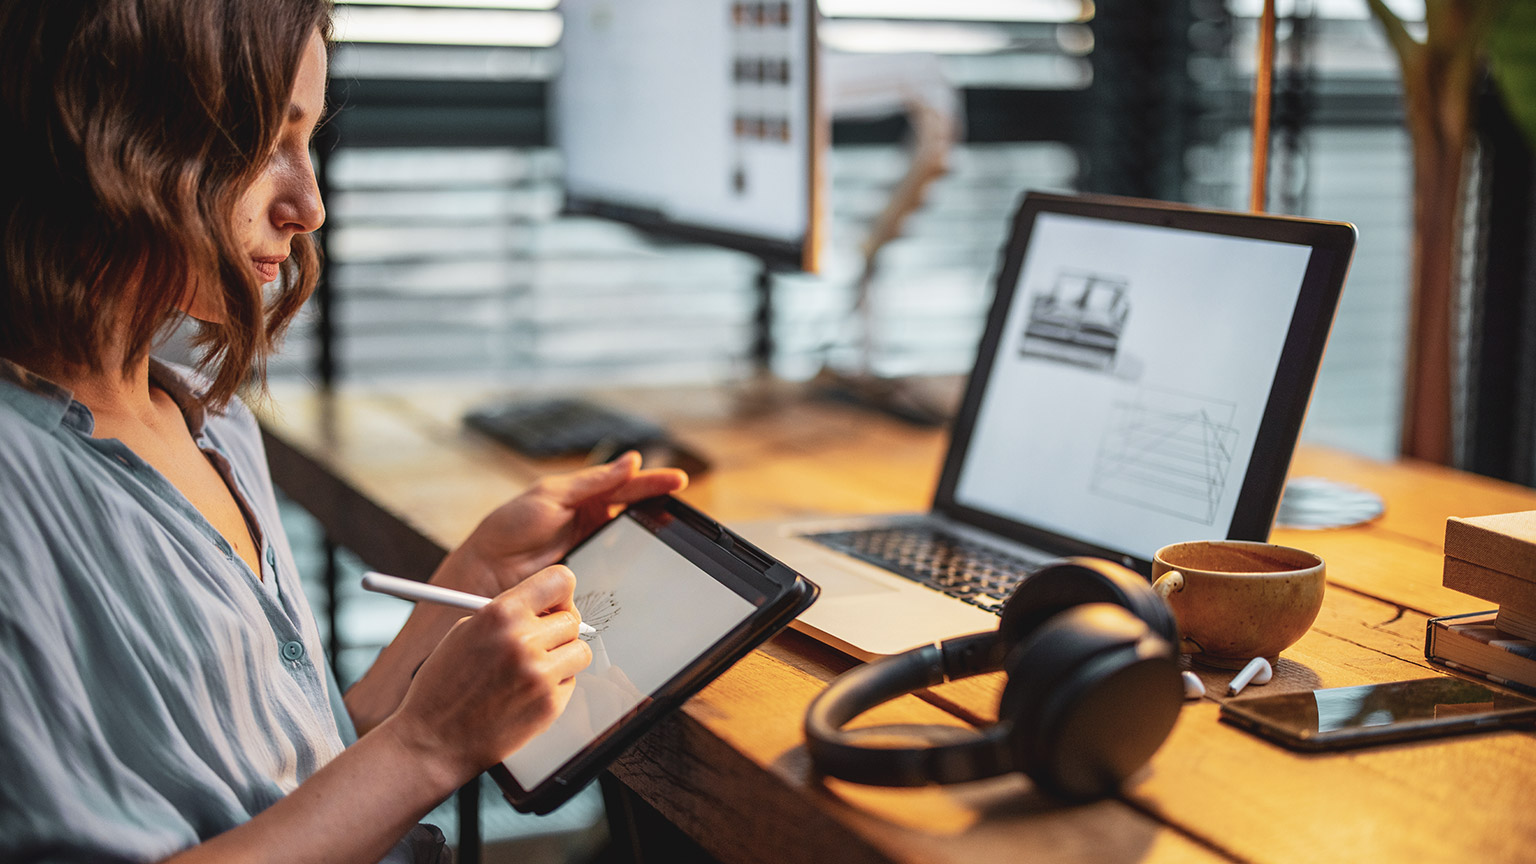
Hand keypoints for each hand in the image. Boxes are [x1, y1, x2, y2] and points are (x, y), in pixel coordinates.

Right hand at [387, 564, 591, 779]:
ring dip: (562, 658)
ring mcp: (539, 674)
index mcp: (500, 614)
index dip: (561, 594)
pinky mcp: (550, 704)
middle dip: (557, 630)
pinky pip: (570, 683)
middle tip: (540, 642)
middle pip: (572, 619)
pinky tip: (525, 694)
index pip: (560, 580)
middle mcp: (523, 640)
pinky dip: (554, 686)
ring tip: (531, 670)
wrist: (433, 740)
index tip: (557, 604)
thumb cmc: (442, 688)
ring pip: (579, 652)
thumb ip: (507, 614)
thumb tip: (545, 606)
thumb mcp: (465, 632)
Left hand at [433, 452, 685, 597]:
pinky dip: (632, 568)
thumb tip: (630, 462)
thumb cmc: (509, 527)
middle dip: (657, 507)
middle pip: (633, 512)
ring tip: (670, 534)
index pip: (626, 485)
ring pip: (630, 542)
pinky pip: (617, 570)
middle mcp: (591, 521)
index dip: (653, 482)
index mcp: (583, 496)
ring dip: (648, 538)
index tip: (678, 480)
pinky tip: (646, 567)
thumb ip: (592, 481)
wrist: (485, 570)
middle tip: (679, 510)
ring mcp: (592, 549)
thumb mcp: (551, 495)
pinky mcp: (590, 576)